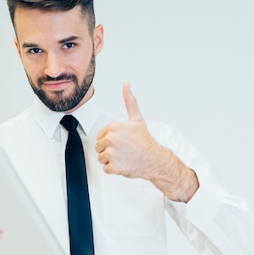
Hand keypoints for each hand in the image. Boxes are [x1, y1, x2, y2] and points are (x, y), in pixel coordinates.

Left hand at [95, 83, 198, 201]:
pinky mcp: (113, 166)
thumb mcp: (137, 119)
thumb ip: (129, 101)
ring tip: (124, 157)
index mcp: (113, 127)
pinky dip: (114, 169)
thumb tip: (126, 84)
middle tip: (123, 150)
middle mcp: (111, 139)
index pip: (101, 136)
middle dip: (109, 150)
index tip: (122, 141)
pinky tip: (124, 164)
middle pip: (99, 147)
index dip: (111, 140)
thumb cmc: (145, 141)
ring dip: (111, 160)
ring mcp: (111, 153)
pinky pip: (106, 169)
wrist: (154, 159)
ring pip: (101, 158)